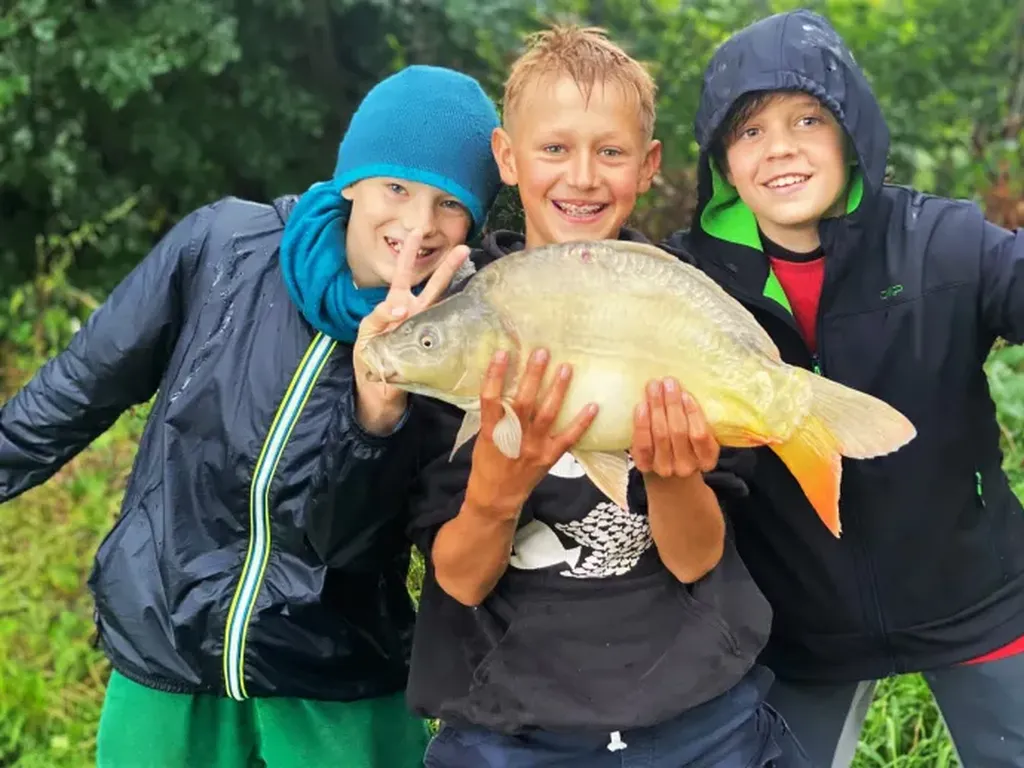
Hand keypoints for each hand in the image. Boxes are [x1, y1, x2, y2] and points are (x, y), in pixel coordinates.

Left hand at [353, 229, 468, 433]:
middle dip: (444, 265)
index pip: (401, 278)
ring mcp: (427, 328)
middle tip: (461, 246)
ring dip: (453, 278)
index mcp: (394, 307)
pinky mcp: (435, 345)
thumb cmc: (370, 362)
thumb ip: (380, 318)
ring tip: (467, 256)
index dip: (406, 269)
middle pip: (430, 283)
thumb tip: (403, 306)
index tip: (405, 298)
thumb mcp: (368, 336)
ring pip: (443, 299)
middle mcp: (415, 313)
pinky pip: (447, 326)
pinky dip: (459, 313)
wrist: (380, 396)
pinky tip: (473, 301)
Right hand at [464, 348, 597, 517]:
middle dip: (533, 375)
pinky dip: (582, 422)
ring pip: (547, 414)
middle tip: (542, 352)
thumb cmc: (487, 463)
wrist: (497, 496)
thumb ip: (495, 414)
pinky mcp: (550, 457)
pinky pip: (569, 437)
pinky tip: (593, 406)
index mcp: (492, 431)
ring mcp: (534, 447)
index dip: (495, 375)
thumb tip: (506, 383)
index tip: (502, 353)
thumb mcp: (483, 437)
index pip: (491, 398)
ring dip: (558, 390)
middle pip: (524, 401)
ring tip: (566, 368)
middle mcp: (514, 437)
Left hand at [631, 378, 718, 480]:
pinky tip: (642, 406)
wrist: (666, 473)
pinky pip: (643, 443)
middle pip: (678, 432)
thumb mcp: (699, 439)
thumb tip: (682, 389)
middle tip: (668, 382)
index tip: (685, 394)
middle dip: (672, 404)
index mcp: (707, 459)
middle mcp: (686, 467)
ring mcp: (664, 468)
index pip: (700, 435)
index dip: (693, 414)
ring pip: (660, 434)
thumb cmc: (685, 446)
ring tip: (654, 387)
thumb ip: (696, 420)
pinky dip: (642, 423)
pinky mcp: (644, 466)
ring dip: (656, 407)